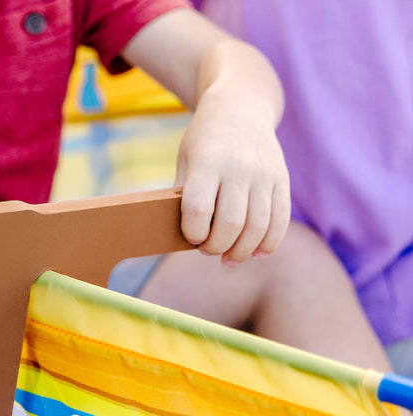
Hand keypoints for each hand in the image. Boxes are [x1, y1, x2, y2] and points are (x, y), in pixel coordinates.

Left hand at [177, 89, 290, 264]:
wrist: (240, 107)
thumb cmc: (204, 142)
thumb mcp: (185, 160)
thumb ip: (183, 196)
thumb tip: (184, 239)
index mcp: (208, 161)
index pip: (198, 209)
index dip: (193, 233)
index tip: (192, 237)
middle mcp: (239, 167)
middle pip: (231, 223)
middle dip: (216, 246)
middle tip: (208, 249)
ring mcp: (264, 173)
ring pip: (257, 227)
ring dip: (241, 251)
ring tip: (229, 259)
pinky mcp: (282, 179)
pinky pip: (280, 220)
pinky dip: (269, 243)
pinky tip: (256, 253)